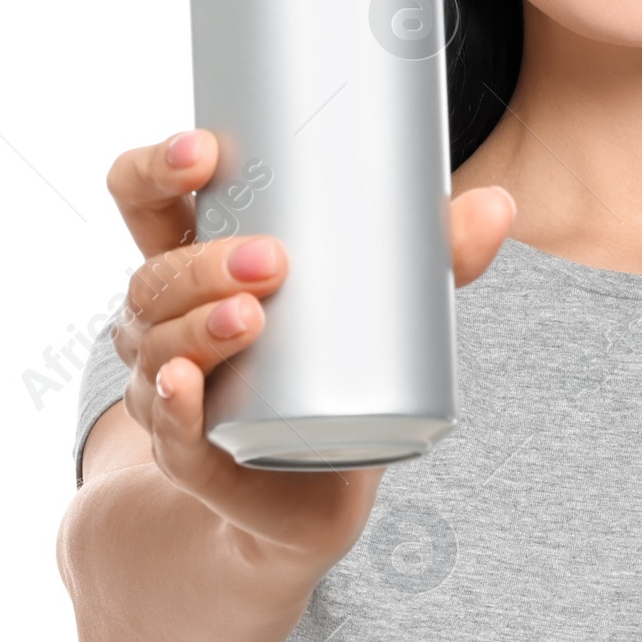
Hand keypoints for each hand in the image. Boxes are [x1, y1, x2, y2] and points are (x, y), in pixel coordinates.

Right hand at [99, 127, 513, 567]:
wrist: (310, 492)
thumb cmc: (330, 371)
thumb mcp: (380, 306)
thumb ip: (432, 257)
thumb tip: (498, 205)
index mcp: (197, 264)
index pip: (144, 201)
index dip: (154, 168)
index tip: (203, 150)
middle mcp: (165, 322)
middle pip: (152, 276)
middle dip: (203, 262)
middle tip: (271, 260)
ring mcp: (168, 388)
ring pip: (155, 347)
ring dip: (195, 328)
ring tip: (251, 317)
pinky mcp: (191, 455)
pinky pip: (169, 427)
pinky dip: (173, 405)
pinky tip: (185, 385)